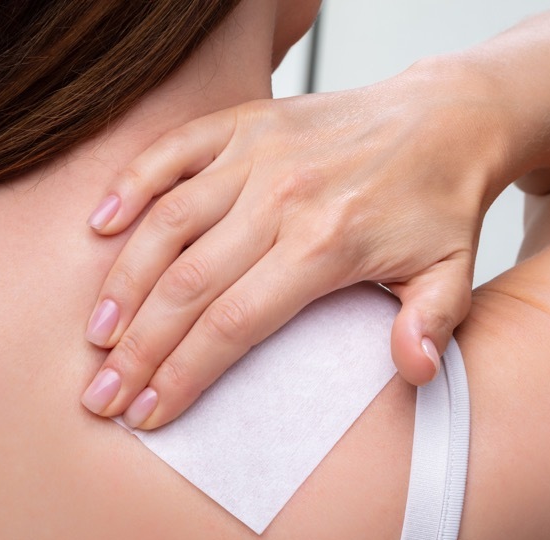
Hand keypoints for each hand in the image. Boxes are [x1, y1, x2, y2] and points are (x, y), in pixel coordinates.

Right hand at [79, 64, 502, 429]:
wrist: (448, 118)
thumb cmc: (439, 206)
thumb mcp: (454, 273)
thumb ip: (431, 325)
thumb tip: (414, 373)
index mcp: (327, 244)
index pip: (234, 323)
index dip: (183, 374)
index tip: (148, 412)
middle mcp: (282, 197)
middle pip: (188, 286)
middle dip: (137, 349)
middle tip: (100, 395)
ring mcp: (257, 154)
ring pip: (168, 224)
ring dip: (123, 283)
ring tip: (95, 336)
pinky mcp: (244, 122)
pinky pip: (171, 151)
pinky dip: (130, 186)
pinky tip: (99, 228)